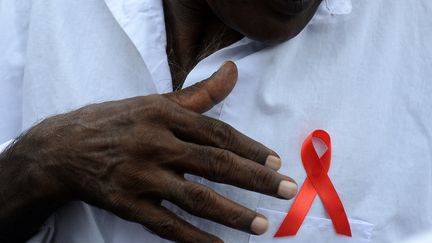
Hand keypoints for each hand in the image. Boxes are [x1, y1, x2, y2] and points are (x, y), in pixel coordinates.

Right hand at [3, 61, 296, 241]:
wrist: (62, 147)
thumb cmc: (115, 121)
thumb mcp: (154, 100)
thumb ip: (199, 93)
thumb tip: (234, 72)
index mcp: (163, 114)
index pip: (217, 133)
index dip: (250, 148)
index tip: (275, 161)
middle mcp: (153, 142)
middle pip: (214, 164)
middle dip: (256, 179)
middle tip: (286, 190)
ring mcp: (139, 175)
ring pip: (195, 198)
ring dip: (232, 213)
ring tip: (262, 225)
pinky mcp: (126, 203)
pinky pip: (166, 225)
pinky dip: (195, 238)